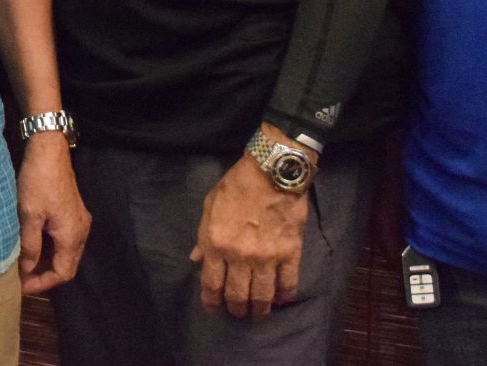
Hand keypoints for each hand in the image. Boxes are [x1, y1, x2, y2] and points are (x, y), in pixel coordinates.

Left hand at [15, 133, 90, 294]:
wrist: (49, 150)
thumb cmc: (38, 182)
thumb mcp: (29, 215)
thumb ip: (29, 246)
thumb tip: (26, 270)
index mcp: (72, 236)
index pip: (63, 273)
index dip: (42, 283)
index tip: (22, 286)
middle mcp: (81, 231)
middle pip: (67, 265)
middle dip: (44, 274)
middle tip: (21, 278)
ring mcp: (79, 221)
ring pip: (65, 252)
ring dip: (46, 261)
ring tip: (24, 264)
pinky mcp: (73, 211)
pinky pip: (64, 239)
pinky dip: (49, 247)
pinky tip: (33, 245)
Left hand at [190, 153, 309, 319]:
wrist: (271, 173)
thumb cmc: (236, 186)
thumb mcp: (209, 206)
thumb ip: (202, 236)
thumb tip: (196, 259)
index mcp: (216, 243)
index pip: (211, 283)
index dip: (211, 301)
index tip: (213, 308)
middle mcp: (239, 256)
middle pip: (236, 295)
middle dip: (236, 309)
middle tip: (237, 312)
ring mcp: (266, 257)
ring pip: (262, 296)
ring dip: (259, 309)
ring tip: (258, 313)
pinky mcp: (290, 254)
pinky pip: (288, 284)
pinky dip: (284, 296)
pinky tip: (280, 299)